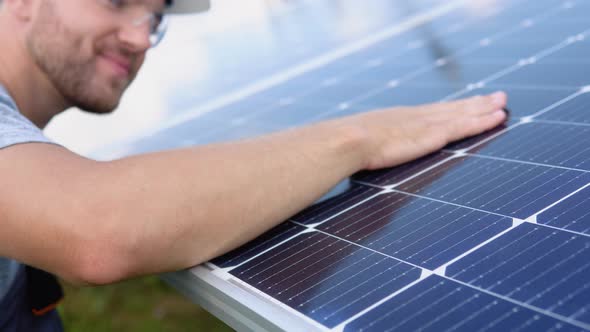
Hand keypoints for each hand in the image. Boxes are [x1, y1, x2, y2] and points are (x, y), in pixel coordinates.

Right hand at [342, 91, 507, 169]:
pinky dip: (483, 122)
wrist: (349, 140)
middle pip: (453, 108)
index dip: (451, 108)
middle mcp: (417, 117)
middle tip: (496, 97)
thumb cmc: (348, 145)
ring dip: (485, 109)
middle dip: (475, 103)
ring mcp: (426, 125)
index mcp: (399, 119)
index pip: (432, 111)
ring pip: (463, 114)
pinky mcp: (433, 135)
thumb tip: (364, 157)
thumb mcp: (360, 143)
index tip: (466, 103)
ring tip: (504, 104)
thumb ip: (370, 148)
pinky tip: (498, 118)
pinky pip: (465, 127)